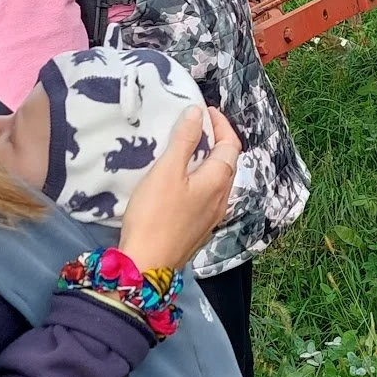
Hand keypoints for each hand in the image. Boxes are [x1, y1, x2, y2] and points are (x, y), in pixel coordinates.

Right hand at [117, 108, 240, 272]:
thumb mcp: (167, 171)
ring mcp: (212, 217)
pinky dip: (201, 178)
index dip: (222, 125)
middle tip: (196, 126)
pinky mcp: (198, 229)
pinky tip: (182, 180)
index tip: (206, 111)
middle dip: (217, 141)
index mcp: (218, 182)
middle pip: (227, 163)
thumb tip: (197, 113)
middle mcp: (221, 199)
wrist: (146, 266)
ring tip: (188, 148)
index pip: (231, 145)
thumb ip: (183, 141)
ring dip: (208, 160)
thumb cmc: (155, 215)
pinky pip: (207, 195)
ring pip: (218, 181)